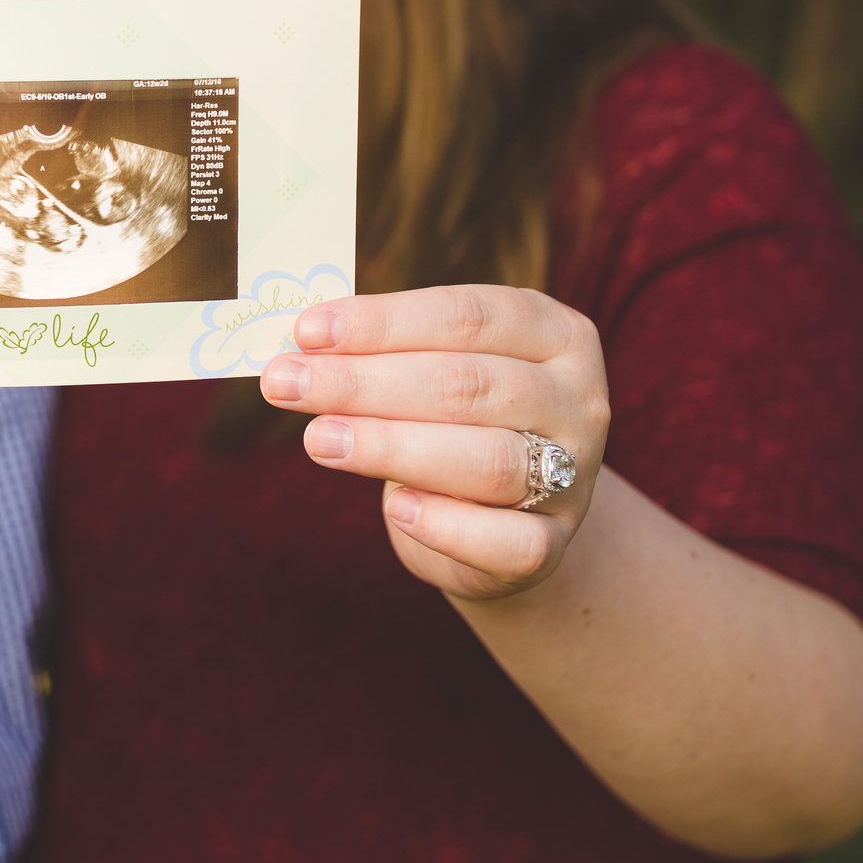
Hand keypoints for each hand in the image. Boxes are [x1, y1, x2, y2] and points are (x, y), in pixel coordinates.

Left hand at [259, 285, 609, 602]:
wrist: (506, 521)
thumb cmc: (456, 424)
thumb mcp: (434, 372)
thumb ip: (386, 354)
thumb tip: (299, 345)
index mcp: (554, 334)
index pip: (466, 316)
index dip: (382, 322)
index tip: (306, 332)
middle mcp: (578, 400)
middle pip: (467, 385)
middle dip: (364, 383)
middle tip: (284, 384)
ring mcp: (575, 477)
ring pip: (487, 460)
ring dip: (390, 447)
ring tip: (318, 439)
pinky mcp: (553, 545)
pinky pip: (508, 541)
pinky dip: (447, 524)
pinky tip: (395, 507)